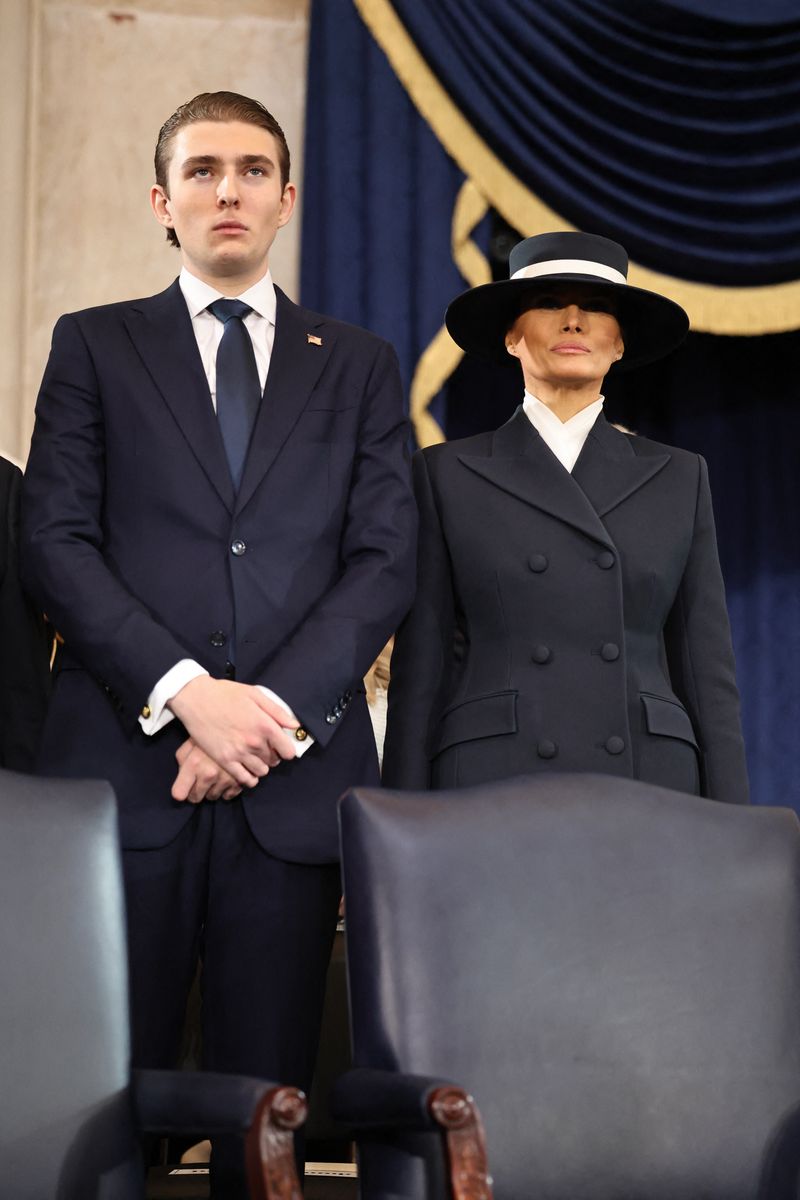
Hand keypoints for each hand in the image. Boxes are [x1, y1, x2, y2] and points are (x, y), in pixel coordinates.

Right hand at [168, 676, 297, 787]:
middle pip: (274, 761)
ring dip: (261, 766)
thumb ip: (278, 711)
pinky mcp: (224, 760)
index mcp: (266, 725)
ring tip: (255, 758)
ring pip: (261, 771)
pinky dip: (249, 778)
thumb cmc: (226, 693)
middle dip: (272, 756)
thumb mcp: (256, 695)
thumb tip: (294, 725)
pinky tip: (247, 770)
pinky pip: (244, 778)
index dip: (286, 749)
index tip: (280, 746)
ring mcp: (239, 753)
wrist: (196, 698)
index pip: (288, 751)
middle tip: (265, 749)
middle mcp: (255, 742)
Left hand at [172, 738, 243, 802]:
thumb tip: (181, 776)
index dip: (181, 791)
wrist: (242, 726)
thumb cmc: (212, 733)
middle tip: (199, 780)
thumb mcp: (192, 741)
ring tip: (215, 775)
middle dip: (196, 790)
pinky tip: (227, 777)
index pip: (179, 793)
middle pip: (195, 797)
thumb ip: (182, 759)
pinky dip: (227, 789)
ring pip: (212, 797)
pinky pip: (228, 796)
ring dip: (212, 789)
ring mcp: (225, 779)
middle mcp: (209, 774)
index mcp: (194, 763)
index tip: (184, 789)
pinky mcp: (240, 781)